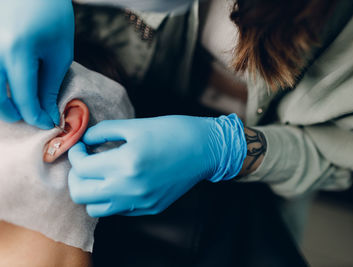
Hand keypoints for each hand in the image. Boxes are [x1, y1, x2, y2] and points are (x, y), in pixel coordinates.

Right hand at [0, 0, 73, 128]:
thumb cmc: (52, 16)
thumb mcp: (59, 52)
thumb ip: (49, 86)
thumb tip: (47, 115)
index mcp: (17, 52)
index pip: (22, 97)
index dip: (36, 116)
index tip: (49, 125)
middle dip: (13, 112)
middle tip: (29, 116)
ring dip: (0, 99)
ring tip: (15, 102)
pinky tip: (6, 85)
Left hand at [68, 114, 246, 216]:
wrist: (205, 149)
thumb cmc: (173, 132)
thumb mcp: (136, 125)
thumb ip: (104, 131)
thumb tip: (85, 139)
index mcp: (126, 163)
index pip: (81, 167)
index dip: (75, 153)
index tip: (81, 145)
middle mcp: (130, 188)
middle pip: (81, 194)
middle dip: (76, 175)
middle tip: (85, 160)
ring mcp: (140, 202)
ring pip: (95, 209)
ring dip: (91, 190)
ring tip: (101, 173)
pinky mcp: (150, 208)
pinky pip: (119, 210)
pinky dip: (112, 197)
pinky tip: (121, 180)